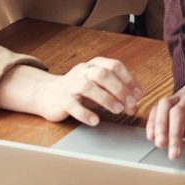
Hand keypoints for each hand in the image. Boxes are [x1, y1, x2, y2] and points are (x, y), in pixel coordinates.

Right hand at [0, 56, 142, 123]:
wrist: (47, 94)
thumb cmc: (78, 91)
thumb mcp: (98, 89)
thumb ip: (116, 96)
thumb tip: (135, 106)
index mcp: (94, 64)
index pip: (115, 66)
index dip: (129, 79)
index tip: (138, 94)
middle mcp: (82, 71)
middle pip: (103, 73)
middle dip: (119, 88)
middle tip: (130, 103)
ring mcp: (70, 84)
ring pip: (88, 86)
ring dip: (105, 98)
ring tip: (117, 110)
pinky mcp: (60, 100)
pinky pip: (73, 105)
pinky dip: (85, 113)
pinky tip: (95, 120)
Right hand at [146, 79, 184, 159]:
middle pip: (181, 110)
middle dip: (176, 132)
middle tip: (174, 154)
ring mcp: (181, 96)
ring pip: (166, 106)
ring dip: (160, 125)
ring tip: (159, 144)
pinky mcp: (171, 99)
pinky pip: (157, 106)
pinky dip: (152, 120)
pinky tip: (151, 136)